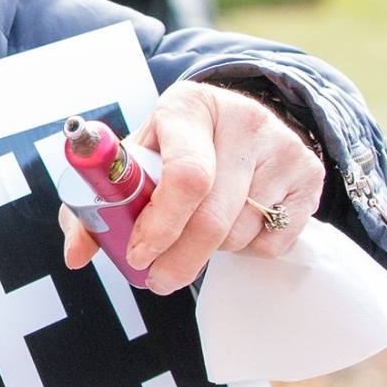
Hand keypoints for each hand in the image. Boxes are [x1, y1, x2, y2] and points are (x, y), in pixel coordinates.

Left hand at [61, 83, 324, 292]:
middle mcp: (243, 120)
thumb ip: (99, 203)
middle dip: (179, 259)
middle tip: (157, 279)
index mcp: (188, 107)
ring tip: (197, 230)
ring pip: (240, 233)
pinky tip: (234, 222)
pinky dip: (247, 248)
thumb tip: (76, 256)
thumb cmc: (177, 144)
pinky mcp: (310, 174)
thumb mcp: (139, 156)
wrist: (243, 117)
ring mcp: (283, 147)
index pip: (183, 176)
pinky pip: (273, 241)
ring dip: (210, 250)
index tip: (137, 255)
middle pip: (212, 217)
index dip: (159, 225)